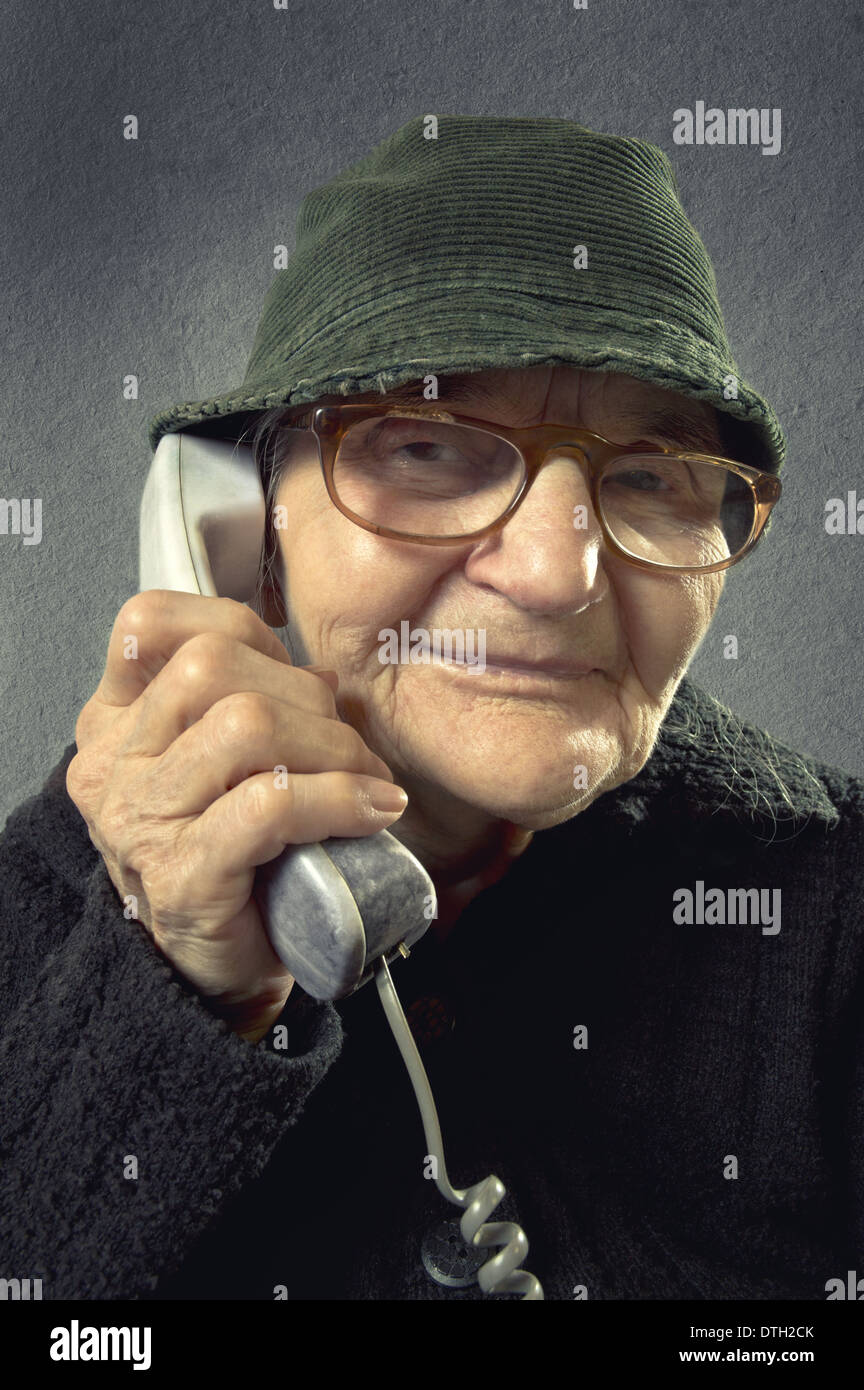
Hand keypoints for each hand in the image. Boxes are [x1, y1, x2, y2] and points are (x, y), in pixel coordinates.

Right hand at [66, 591, 406, 1040]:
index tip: (293, 676)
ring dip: (332, 747)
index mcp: (115, 724)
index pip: (154, 624)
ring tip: (366, 781)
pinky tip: (372, 813)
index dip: (241, 630)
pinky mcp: (183, 876)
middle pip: (211, 666)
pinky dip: (338, 799)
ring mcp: (140, 822)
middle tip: (348, 743)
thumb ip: (249, 702)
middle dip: (304, 695)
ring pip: (246, 726)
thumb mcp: (225, 764)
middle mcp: (114, 765)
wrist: (217, 973)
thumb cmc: (234, 860)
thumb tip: (319, 674)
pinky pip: (271, 804)